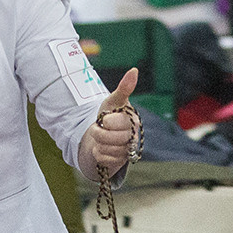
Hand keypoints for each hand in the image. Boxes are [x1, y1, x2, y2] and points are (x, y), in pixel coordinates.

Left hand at [79, 69, 138, 183]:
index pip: (115, 123)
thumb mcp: (113, 101)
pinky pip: (104, 159)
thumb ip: (124, 88)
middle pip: (109, 138)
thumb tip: (134, 70)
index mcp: (134, 121)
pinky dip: (99, 154)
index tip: (105, 118)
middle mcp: (134, 137)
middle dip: (98, 133)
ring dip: (98, 143)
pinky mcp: (120, 162)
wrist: (104, 133)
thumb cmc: (111, 114)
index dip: (105, 121)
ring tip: (102, 139)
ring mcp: (128, 151)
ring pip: (106, 149)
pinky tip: (103, 148)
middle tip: (100, 128)